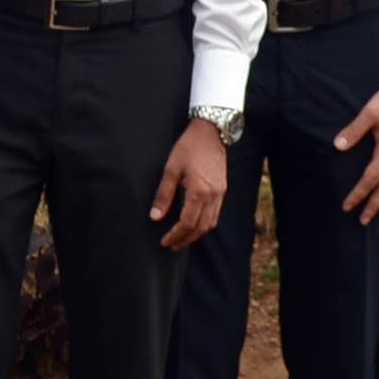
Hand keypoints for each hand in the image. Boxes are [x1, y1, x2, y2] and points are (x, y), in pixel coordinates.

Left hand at [153, 121, 230, 246]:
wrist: (211, 132)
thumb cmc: (188, 148)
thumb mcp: (171, 169)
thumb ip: (164, 195)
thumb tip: (155, 216)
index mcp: (199, 191)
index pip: (187, 222)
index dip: (175, 235)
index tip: (165, 241)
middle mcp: (213, 195)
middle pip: (201, 227)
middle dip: (186, 239)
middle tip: (172, 245)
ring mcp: (220, 193)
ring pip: (211, 223)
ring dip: (197, 234)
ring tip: (182, 239)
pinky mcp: (223, 189)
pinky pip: (216, 213)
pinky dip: (205, 223)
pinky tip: (195, 224)